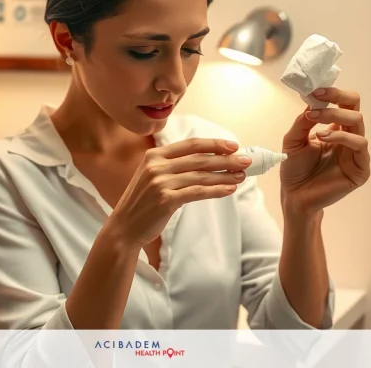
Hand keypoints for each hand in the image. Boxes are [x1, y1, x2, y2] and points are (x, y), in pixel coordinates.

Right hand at [106, 138, 251, 247]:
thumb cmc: (142, 202)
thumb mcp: (152, 176)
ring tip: (241, 176)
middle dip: (226, 159)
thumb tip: (208, 160)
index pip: (191, 144)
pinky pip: (197, 192)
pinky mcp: (165, 200)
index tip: (233, 146)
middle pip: (200, 159)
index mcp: (154, 155)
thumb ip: (173, 165)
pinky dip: (216, 190)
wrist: (124, 227)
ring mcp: (160, 183)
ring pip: (201, 176)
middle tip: (246, 161)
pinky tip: (229, 190)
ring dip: (225, 175)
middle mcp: (156, 166)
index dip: (214, 144)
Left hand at [280, 87, 370, 218]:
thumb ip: (302, 121)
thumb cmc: (294, 169)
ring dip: (335, 118)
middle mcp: (349, 138)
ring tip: (315, 128)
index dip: (334, 93)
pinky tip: (323, 138)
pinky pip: (360, 145)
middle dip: (335, 102)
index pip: (345, 103)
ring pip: (358, 123)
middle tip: (315, 105)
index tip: (315, 91)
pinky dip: (342, 137)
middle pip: (354, 108)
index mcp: (336, 129)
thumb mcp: (293, 140)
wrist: (294, 196)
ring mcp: (356, 153)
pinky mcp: (361, 169)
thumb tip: (312, 103)